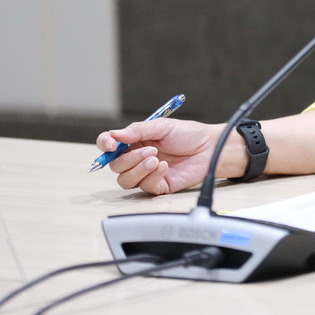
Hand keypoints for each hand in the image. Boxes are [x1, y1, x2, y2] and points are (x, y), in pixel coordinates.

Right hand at [95, 118, 219, 195]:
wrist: (210, 148)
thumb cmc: (188, 134)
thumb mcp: (162, 126)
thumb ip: (138, 130)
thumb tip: (115, 134)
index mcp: (135, 141)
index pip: (110, 145)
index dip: (105, 145)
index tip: (111, 144)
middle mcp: (137, 158)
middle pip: (115, 166)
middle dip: (129, 159)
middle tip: (151, 150)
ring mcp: (146, 173)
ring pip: (125, 180)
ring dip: (138, 169)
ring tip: (156, 159)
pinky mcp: (158, 186)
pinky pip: (144, 187)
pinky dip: (152, 177)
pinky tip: (165, 167)